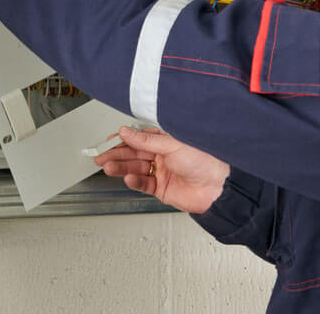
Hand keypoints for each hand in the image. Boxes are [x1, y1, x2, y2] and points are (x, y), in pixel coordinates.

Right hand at [94, 127, 229, 214]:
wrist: (218, 187)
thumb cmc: (205, 160)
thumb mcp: (172, 144)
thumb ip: (146, 140)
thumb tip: (126, 131)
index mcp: (166, 140)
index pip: (139, 138)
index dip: (123, 139)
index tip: (108, 140)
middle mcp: (163, 155)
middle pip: (134, 154)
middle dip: (116, 154)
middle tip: (101, 156)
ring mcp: (162, 172)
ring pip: (136, 168)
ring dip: (121, 167)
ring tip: (108, 167)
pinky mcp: (162, 188)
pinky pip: (144, 183)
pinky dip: (135, 181)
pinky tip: (128, 178)